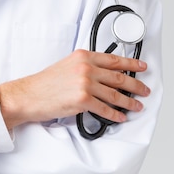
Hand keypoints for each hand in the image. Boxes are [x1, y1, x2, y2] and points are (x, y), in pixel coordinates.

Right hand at [0, 49, 150, 129]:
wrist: (29, 95)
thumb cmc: (44, 83)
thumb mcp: (66, 65)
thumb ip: (85, 66)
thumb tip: (103, 74)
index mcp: (83, 57)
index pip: (114, 59)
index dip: (132, 63)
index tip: (142, 67)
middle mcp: (86, 68)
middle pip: (119, 77)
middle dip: (136, 85)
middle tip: (144, 90)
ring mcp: (85, 84)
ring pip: (115, 94)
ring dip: (129, 102)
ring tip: (137, 105)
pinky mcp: (83, 100)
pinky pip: (105, 109)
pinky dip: (115, 114)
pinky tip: (120, 116)